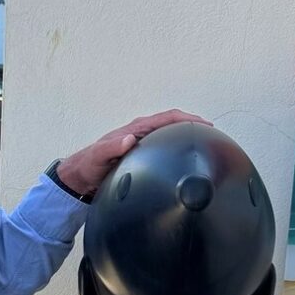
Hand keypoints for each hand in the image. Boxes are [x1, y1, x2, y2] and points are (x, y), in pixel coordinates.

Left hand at [55, 109, 211, 199]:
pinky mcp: (143, 154)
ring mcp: (143, 143)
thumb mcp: (98, 157)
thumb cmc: (90, 165)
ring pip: (170, 135)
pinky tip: (184, 160)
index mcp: (136, 129)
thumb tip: (129, 139)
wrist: (82, 176)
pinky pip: (164, 147)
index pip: (167, 118)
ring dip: (186, 135)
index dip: (187, 119)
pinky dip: (177, 147)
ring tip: (205, 145)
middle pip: (173, 123)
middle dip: (193, 125)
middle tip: (213, 134)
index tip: (204, 124)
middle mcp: (141, 132)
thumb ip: (111, 148)